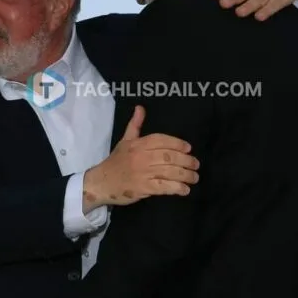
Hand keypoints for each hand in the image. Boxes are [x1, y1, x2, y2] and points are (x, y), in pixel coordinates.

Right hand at [83, 105, 198, 207]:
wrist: (101, 183)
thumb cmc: (116, 162)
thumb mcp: (125, 140)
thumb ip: (135, 125)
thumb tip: (140, 107)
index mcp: (138, 144)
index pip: (162, 140)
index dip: (177, 143)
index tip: (189, 148)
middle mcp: (141, 157)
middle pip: (169, 156)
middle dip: (186, 160)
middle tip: (196, 164)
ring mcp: (143, 173)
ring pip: (170, 172)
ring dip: (185, 175)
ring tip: (194, 177)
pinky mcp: (144, 188)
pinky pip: (164, 187)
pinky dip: (177, 188)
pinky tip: (185, 190)